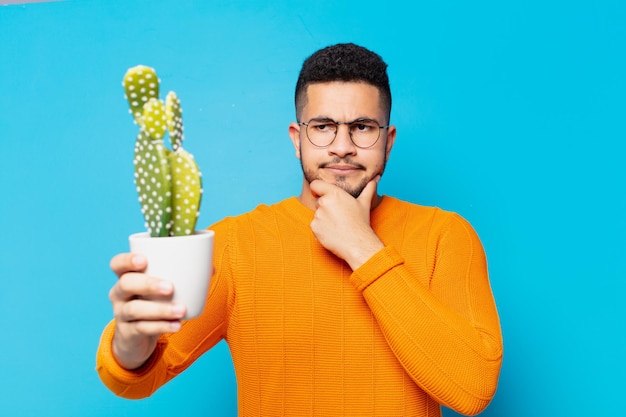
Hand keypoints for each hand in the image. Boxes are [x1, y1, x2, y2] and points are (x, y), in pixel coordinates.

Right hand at [108, 253, 186, 369]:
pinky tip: (177, 325)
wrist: (136, 338)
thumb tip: (210, 268)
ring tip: (181, 310)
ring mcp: (120, 314)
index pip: (117, 263)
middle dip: (148, 284)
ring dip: (160, 309)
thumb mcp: (161, 289)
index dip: (127, 260)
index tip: (144, 260)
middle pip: (125, 284)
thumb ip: (181, 276)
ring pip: (134, 309)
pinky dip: (162, 326)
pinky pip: (142, 328)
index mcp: (126, 276)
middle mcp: (119, 293)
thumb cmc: (152, 303)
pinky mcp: (127, 332)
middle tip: (170, 287)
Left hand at [309, 176, 383, 269]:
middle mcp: (324, 202)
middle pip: (318, 201)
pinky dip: (321, 228)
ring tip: (337, 225)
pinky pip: (314, 225)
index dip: (317, 189)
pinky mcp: (314, 227)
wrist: (357, 244)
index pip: (315, 184)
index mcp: (334, 194)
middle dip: (325, 207)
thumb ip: (368, 189)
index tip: (321, 194)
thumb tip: (376, 179)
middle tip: (338, 216)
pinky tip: (332, 232)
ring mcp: (318, 215)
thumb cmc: (361, 223)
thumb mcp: (365, 203)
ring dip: (323, 218)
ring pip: (317, 214)